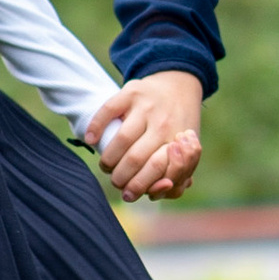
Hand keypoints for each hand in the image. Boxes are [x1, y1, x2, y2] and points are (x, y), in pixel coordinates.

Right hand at [89, 70, 204, 202]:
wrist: (179, 85)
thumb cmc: (179, 126)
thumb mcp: (187, 149)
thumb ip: (179, 175)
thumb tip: (159, 191)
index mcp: (179, 141)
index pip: (158, 171)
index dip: (140, 187)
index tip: (129, 194)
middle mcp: (164, 123)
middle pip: (135, 159)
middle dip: (120, 178)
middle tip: (116, 181)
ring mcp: (147, 106)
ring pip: (121, 139)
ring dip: (108, 160)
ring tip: (107, 166)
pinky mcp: (132, 91)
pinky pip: (109, 109)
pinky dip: (96, 127)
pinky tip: (91, 140)